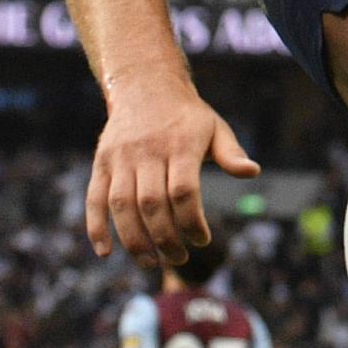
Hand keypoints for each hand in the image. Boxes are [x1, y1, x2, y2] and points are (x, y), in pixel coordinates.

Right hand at [85, 73, 258, 264]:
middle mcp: (146, 151)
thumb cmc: (187, 116)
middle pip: (151, 203)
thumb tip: (253, 172)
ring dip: (134, 240)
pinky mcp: (101, 162)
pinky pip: (94, 197)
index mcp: (179, 144)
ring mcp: (120, 157)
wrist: (145, 85)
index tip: (202, 240)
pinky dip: (96, 226)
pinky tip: (105, 253)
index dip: (191, 222)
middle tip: (179, 258)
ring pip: (121, 204)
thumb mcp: (215, 128)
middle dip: (165, 238)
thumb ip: (231, 153)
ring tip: (150, 262)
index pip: (183, 191)